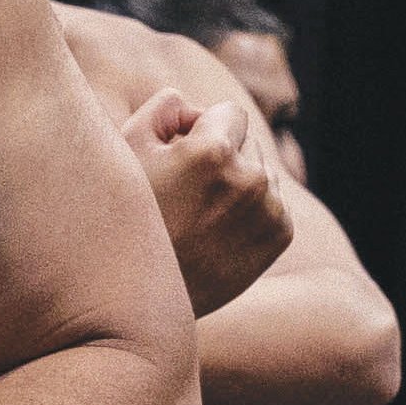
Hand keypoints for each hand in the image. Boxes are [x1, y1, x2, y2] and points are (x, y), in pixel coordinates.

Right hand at [120, 86, 286, 312]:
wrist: (141, 298)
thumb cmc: (126, 216)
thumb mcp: (127, 148)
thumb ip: (165, 106)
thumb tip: (197, 109)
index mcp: (214, 151)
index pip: (229, 113)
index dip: (201, 130)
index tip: (179, 156)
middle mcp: (251, 179)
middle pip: (248, 143)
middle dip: (222, 155)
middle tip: (185, 191)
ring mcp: (270, 210)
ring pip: (262, 173)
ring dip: (238, 183)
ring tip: (199, 213)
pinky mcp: (279, 237)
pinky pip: (273, 203)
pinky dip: (252, 210)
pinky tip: (217, 230)